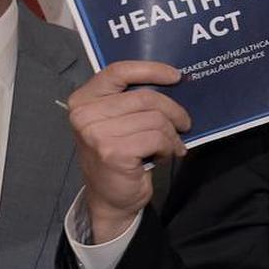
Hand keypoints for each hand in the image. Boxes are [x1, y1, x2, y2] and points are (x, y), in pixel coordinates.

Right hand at [67, 61, 189, 242]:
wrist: (110, 198)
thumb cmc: (118, 154)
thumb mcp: (118, 121)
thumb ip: (132, 100)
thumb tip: (174, 81)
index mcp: (83, 99)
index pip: (119, 71)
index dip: (151, 69)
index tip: (176, 76)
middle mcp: (84, 114)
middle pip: (145, 97)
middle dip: (173, 111)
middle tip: (184, 124)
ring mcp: (96, 134)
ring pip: (155, 119)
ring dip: (171, 134)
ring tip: (170, 145)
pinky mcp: (113, 152)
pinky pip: (157, 138)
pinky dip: (168, 147)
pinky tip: (163, 156)